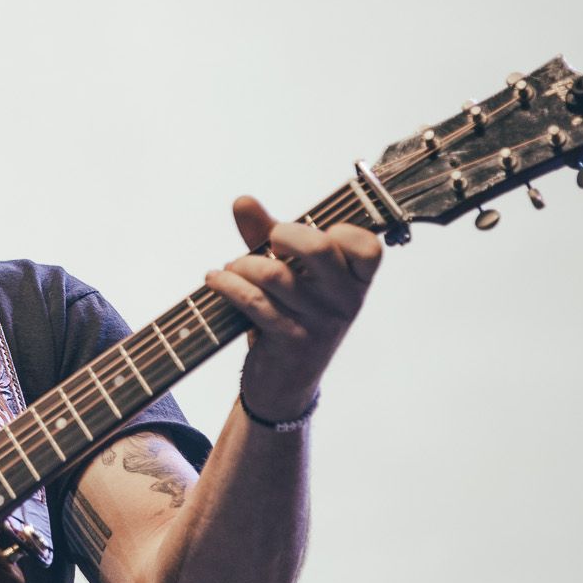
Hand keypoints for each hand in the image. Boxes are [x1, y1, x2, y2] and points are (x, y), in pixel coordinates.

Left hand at [204, 195, 382, 422]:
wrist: (285, 382)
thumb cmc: (291, 313)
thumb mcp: (289, 272)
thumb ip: (267, 232)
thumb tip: (242, 200)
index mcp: (357, 281)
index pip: (367, 245)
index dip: (336, 231)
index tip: (306, 239)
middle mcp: (346, 302)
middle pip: (319, 248)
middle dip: (281, 235)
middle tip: (267, 244)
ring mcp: (320, 323)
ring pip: (274, 274)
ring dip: (242, 264)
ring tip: (233, 268)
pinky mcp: (291, 341)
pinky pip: (252, 300)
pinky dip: (226, 284)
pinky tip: (215, 280)